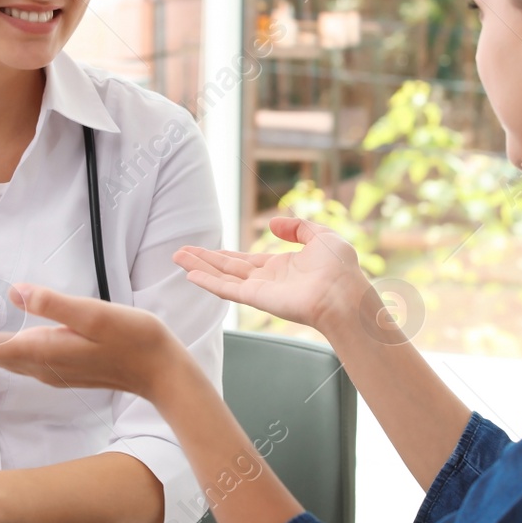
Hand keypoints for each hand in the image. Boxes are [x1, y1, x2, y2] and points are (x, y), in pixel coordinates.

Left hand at [0, 283, 185, 402]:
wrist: (162, 372)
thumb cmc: (134, 339)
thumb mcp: (95, 314)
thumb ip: (54, 305)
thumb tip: (14, 294)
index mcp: (43, 351)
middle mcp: (41, 365)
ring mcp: (51, 370)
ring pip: (1, 356)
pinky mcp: (62, 368)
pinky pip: (18, 358)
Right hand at [173, 216, 371, 332]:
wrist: (344, 293)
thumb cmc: (340, 268)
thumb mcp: (321, 236)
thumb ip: (297, 227)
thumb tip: (272, 224)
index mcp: (282, 267)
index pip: (246, 261)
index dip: (225, 254)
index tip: (208, 250)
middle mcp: (267, 280)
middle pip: (228, 268)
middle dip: (204, 259)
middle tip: (180, 252)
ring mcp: (260, 290)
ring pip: (222, 276)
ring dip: (199, 266)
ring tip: (177, 257)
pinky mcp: (256, 298)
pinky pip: (226, 289)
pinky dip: (207, 281)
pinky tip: (190, 274)